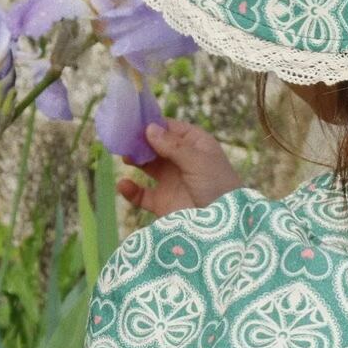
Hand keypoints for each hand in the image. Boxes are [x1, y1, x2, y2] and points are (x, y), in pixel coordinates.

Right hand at [117, 119, 241, 217]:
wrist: (225, 227)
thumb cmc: (219, 187)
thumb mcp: (198, 161)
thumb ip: (172, 146)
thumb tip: (149, 129)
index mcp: (195, 144)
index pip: (169, 128)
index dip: (152, 124)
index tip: (131, 121)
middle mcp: (182, 160)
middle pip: (155, 145)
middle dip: (139, 141)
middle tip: (122, 138)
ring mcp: (172, 181)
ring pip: (147, 166)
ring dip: (135, 160)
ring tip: (125, 158)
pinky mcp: (163, 202)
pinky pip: (142, 194)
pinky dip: (131, 190)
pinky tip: (124, 185)